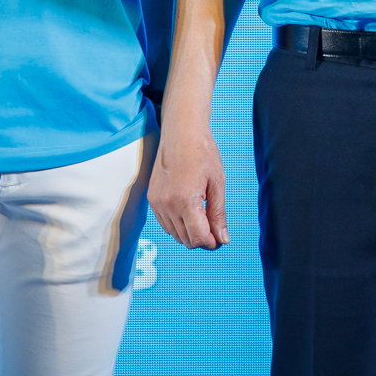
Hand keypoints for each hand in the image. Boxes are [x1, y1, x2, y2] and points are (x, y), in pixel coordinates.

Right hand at [147, 110, 229, 249]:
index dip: (212, 242)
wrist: (181, 132)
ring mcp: (157, 203)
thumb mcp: (218, 182)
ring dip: (190, 232)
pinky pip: (165, 224)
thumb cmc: (202, 152)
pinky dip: (178, 225)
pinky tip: (189, 211)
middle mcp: (167, 205)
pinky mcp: (152, 199)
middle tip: (215, 227)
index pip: (198, 237)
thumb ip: (218, 214)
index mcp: (186, 201)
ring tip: (203, 215)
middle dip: (202, 238)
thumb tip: (223, 239)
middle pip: (186, 239)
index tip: (221, 239)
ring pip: (175, 234)